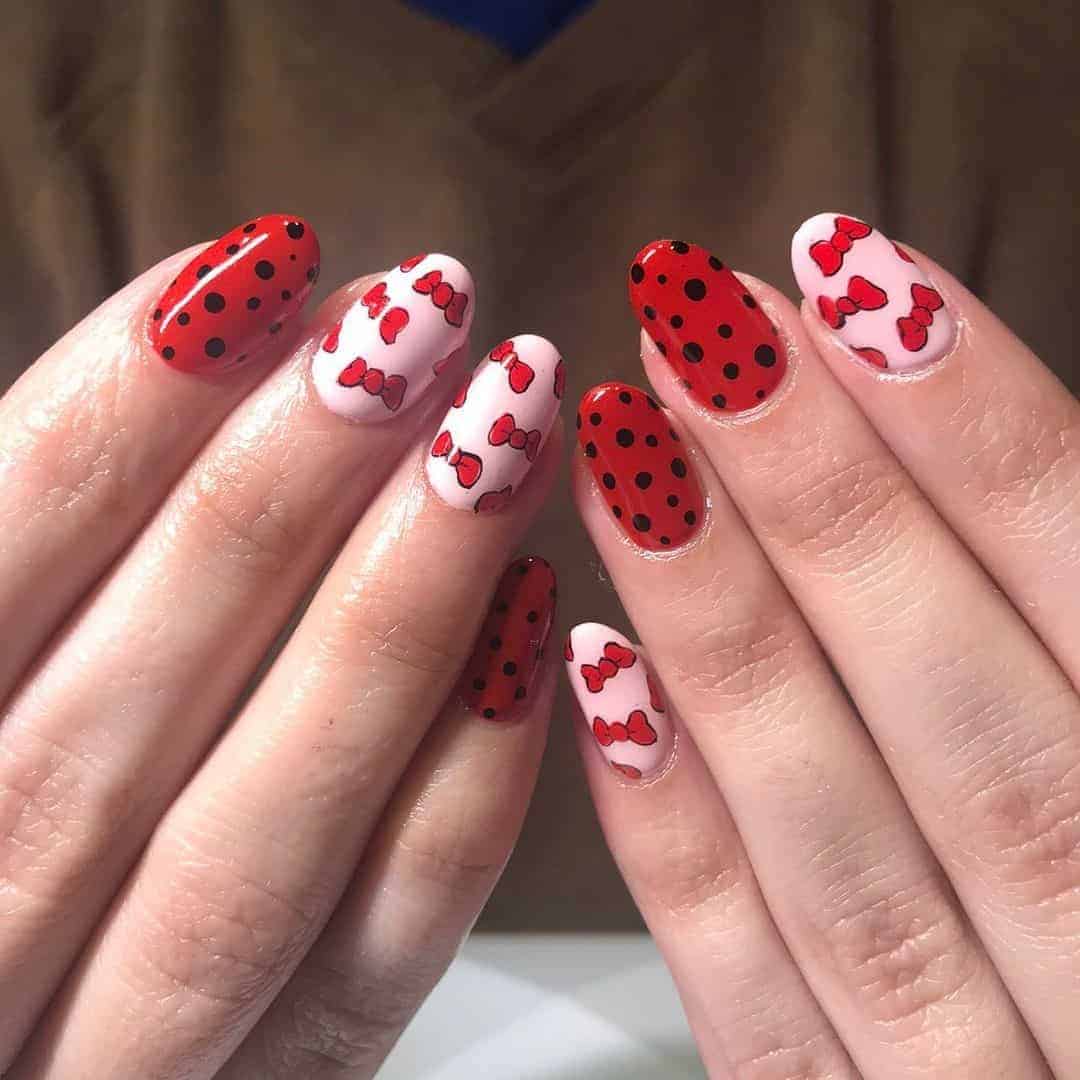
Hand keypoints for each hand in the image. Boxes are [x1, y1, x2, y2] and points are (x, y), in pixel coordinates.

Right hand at [0, 216, 562, 1077]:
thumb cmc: (11, 775)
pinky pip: (367, 970)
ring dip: (392, 622)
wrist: (39, 1011)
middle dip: (278, 498)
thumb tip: (200, 339)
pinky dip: (454, 806)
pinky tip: (534, 636)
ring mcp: (117, 1064)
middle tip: (423, 323)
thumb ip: (47, 564)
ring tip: (504, 435)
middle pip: (120, 719)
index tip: (265, 268)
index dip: (111, 409)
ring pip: (254, 842)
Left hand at [567, 219, 1078, 1077]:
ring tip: (622, 448)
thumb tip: (981, 439)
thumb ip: (1073, 621)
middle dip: (823, 497)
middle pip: (957, 709)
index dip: (984, 431)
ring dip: (721, 630)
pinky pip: (758, 1007)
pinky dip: (679, 844)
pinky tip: (596, 676)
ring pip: (838, 841)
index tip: (849, 274)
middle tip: (696, 324)